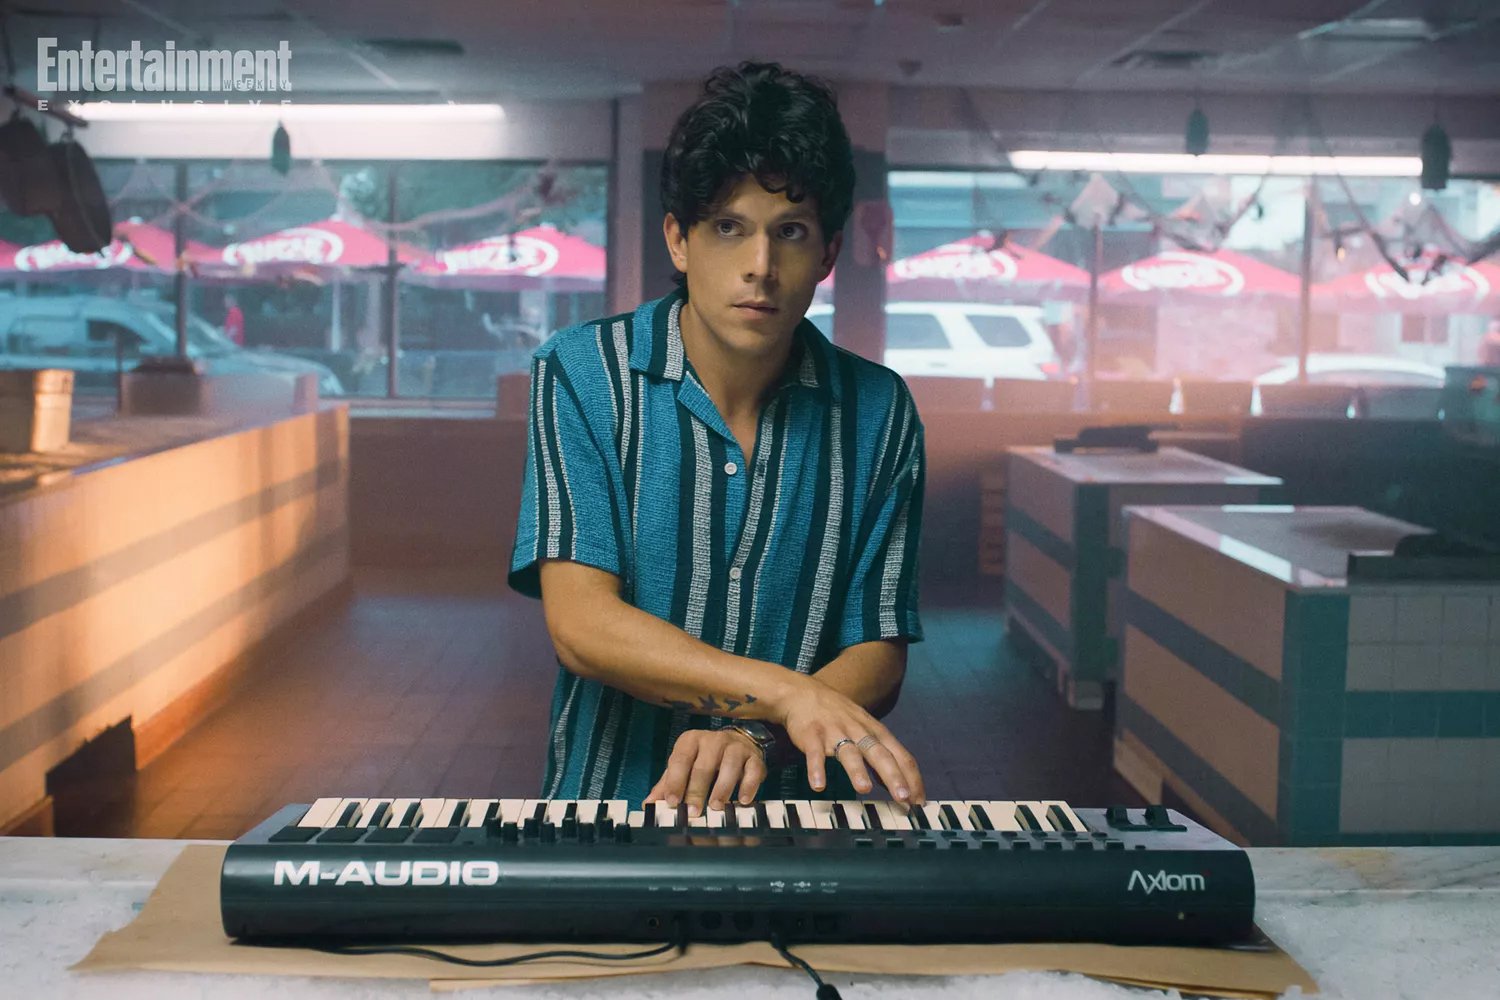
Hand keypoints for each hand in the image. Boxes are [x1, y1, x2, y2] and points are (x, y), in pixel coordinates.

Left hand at [643, 728, 767, 817]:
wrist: (739, 743)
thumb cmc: (705, 759)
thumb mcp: (684, 766)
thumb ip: (668, 784)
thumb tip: (649, 804)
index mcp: (691, 741)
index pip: (680, 760)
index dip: (676, 781)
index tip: (672, 802)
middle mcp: (713, 740)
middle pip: (703, 766)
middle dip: (697, 790)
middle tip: (693, 812)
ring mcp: (735, 747)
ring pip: (729, 765)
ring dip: (722, 788)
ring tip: (716, 806)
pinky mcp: (754, 757)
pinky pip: (753, 770)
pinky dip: (748, 785)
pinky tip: (743, 800)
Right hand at [773, 675, 924, 804]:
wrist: (803, 693)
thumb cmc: (838, 715)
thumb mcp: (865, 730)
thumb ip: (881, 756)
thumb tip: (896, 785)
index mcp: (875, 732)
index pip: (901, 755)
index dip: (912, 778)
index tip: (919, 801)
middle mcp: (859, 731)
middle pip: (880, 754)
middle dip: (893, 776)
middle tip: (903, 798)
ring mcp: (835, 732)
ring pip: (849, 752)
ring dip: (857, 770)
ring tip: (864, 789)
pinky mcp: (812, 734)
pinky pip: (815, 753)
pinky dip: (816, 768)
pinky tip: (818, 785)